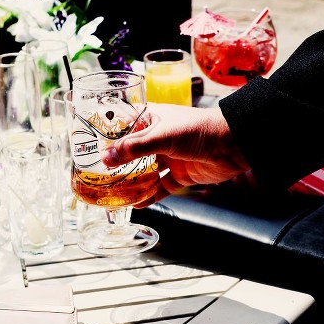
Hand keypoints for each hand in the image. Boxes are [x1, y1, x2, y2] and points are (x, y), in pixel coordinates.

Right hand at [101, 103, 249, 192]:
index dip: (108, 134)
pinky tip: (137, 204)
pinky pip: (161, 187)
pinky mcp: (182, 175)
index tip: (89, 144)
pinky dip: (150, 196)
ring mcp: (170, 157)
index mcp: (153, 119)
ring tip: (112, 192)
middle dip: (116, 163)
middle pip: (132, 152)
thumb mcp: (163, 135)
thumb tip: (106, 158)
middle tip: (96, 174)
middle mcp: (159, 137)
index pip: (124, 124)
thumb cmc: (200, 129)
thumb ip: (134, 148)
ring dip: (131, 182)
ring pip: (145, 171)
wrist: (234, 144)